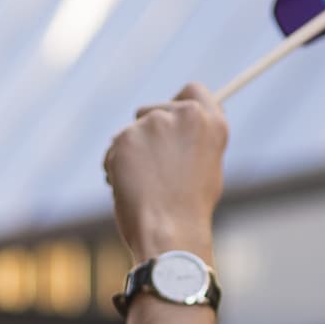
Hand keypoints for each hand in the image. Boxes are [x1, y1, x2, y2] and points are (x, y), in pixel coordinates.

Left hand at [102, 86, 225, 260]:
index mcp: (211, 122)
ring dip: (131, 152)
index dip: (179, 102)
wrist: (170, 233)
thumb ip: (193, 141)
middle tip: (154, 168)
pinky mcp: (125, 138)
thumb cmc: (190, 210)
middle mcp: (183, 114)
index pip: (193, 90)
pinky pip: (113, 150)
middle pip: (154, 109)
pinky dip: (115, 167)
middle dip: (148, 133)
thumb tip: (176, 130)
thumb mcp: (207, 168)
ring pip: (131, 132)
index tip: (171, 118)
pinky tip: (128, 189)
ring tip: (144, 186)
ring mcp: (153, 124)